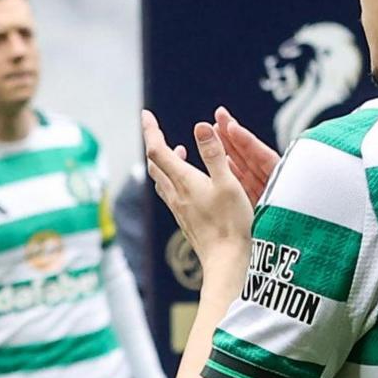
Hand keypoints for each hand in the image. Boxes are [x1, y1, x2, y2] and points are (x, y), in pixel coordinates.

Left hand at [139, 108, 270, 276]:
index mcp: (184, 182)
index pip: (157, 150)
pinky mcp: (186, 221)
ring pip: (162, 180)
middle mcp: (176, 195)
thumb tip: (200, 126)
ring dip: (165, 163)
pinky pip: (172, 194)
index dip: (150, 130)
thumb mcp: (228, 184)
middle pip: (155, 165)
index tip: (146, 114)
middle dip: (155, 144)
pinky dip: (174, 179)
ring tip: (179, 153)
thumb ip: (214, 154)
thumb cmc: (231, 224)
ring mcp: (179, 210)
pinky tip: (189, 184)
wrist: (227, 263)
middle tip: (159, 130)